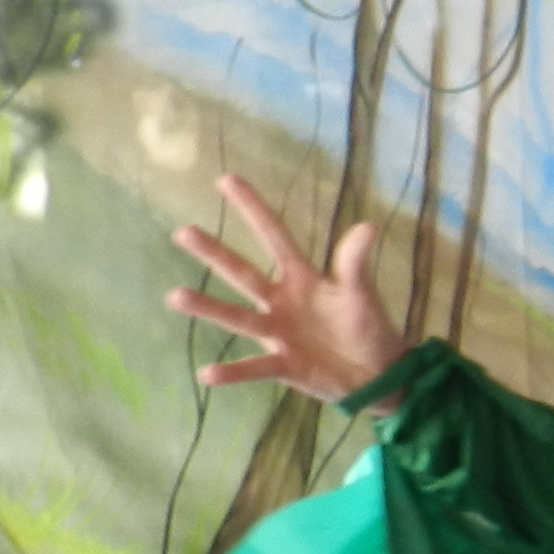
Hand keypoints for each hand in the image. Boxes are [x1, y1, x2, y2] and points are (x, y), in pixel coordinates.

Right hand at [166, 176, 406, 403]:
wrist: (378, 373)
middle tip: (183, 232)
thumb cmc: (366, 326)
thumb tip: (369, 226)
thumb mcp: (360, 292)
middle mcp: (282, 301)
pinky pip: (254, 367)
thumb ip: (355, 262)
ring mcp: (279, 333)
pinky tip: (206, 374)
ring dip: (208, 308)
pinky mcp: (284, 365)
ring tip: (175, 296)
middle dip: (215, 253)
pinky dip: (232, 372)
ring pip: (238, 317)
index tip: (226, 180)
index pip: (274, 236)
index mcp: (301, 277)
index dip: (253, 209)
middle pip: (244, 273)